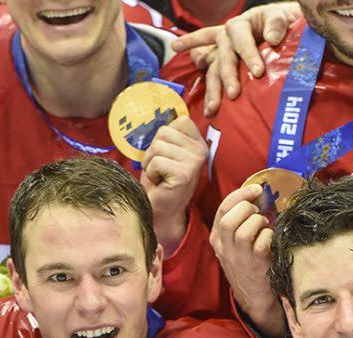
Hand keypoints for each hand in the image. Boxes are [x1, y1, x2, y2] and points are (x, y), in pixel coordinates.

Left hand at [140, 116, 207, 255]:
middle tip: (161, 169)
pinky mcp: (185, 173)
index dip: (164, 137)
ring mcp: (195, 162)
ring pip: (158, 146)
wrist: (162, 210)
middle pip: (164, 132)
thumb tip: (163, 111)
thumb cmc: (161, 181)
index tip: (167, 156)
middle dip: (153, 150)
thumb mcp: (166, 153)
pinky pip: (156, 161)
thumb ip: (169, 135)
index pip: (179, 121)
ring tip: (160, 176)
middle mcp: (201, 151)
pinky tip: (161, 183)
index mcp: (199, 144)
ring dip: (151, 162)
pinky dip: (151, 173)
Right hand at [172, 2, 300, 115]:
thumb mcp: (278, 17)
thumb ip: (276, 23)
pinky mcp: (221, 69)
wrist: (274, 31)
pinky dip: (207, 95)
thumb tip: (272, 38)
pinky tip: (206, 112)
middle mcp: (226, 40)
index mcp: (239, 26)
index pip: (240, 38)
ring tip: (212, 109)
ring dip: (212, 90)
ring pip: (213, 71)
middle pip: (224, 57)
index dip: (248, 54)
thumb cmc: (276, 24)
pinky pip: (211, 81)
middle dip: (228, 76)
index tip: (258, 72)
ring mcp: (222, 56)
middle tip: (234, 94)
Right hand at [209, 185, 286, 337]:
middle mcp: (225, 248)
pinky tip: (271, 238)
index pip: (222, 210)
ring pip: (243, 230)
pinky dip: (268, 236)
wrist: (254, 297)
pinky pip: (260, 244)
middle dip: (247, 208)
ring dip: (258, 222)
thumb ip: (239, 222)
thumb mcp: (234, 245)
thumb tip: (255, 196)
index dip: (239, 195)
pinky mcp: (255, 266)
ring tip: (264, 225)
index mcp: (217, 239)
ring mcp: (239, 258)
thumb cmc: (248, 264)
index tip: (255, 189)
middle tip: (259, 211)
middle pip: (229, 219)